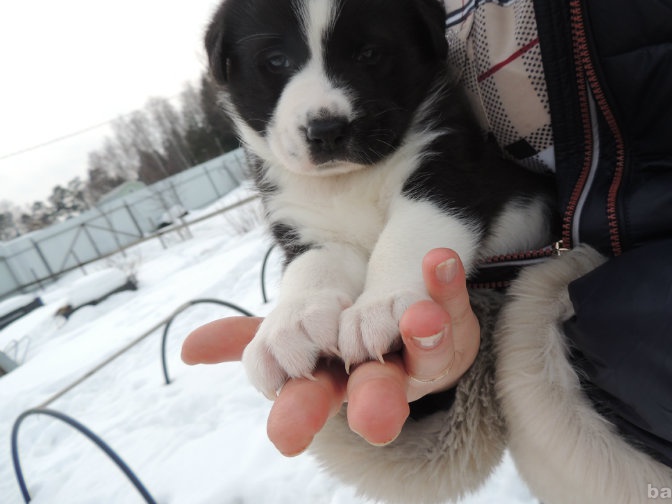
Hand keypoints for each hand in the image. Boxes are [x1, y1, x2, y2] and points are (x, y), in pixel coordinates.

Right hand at [181, 248, 479, 454]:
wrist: (407, 326)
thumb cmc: (343, 341)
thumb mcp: (294, 339)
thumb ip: (255, 343)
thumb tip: (189, 348)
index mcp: (335, 385)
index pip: (312, 401)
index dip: (298, 414)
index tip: (284, 436)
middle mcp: (380, 379)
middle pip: (376, 395)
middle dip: (374, 404)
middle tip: (375, 419)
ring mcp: (424, 356)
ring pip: (428, 354)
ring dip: (423, 334)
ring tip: (420, 315)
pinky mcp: (456, 327)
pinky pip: (455, 304)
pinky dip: (448, 284)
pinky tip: (440, 260)